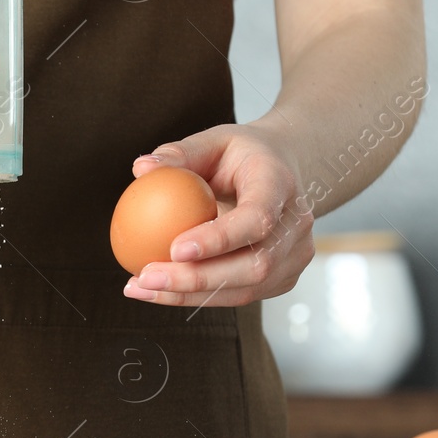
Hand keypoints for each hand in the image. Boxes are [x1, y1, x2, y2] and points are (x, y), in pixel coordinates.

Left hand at [121, 123, 314, 306]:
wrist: (282, 171)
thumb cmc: (241, 155)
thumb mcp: (213, 141)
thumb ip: (179, 153)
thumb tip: (140, 168)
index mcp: (280, 185)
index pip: (257, 219)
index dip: (220, 239)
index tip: (175, 249)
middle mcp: (296, 225)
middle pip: (254, 265)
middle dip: (196, 279)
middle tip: (147, 276)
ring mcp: (294, 256)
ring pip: (245, 290)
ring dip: (188, 295)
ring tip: (141, 287)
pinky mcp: (282, 278)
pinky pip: (238, 295)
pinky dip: (195, 297)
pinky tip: (157, 290)